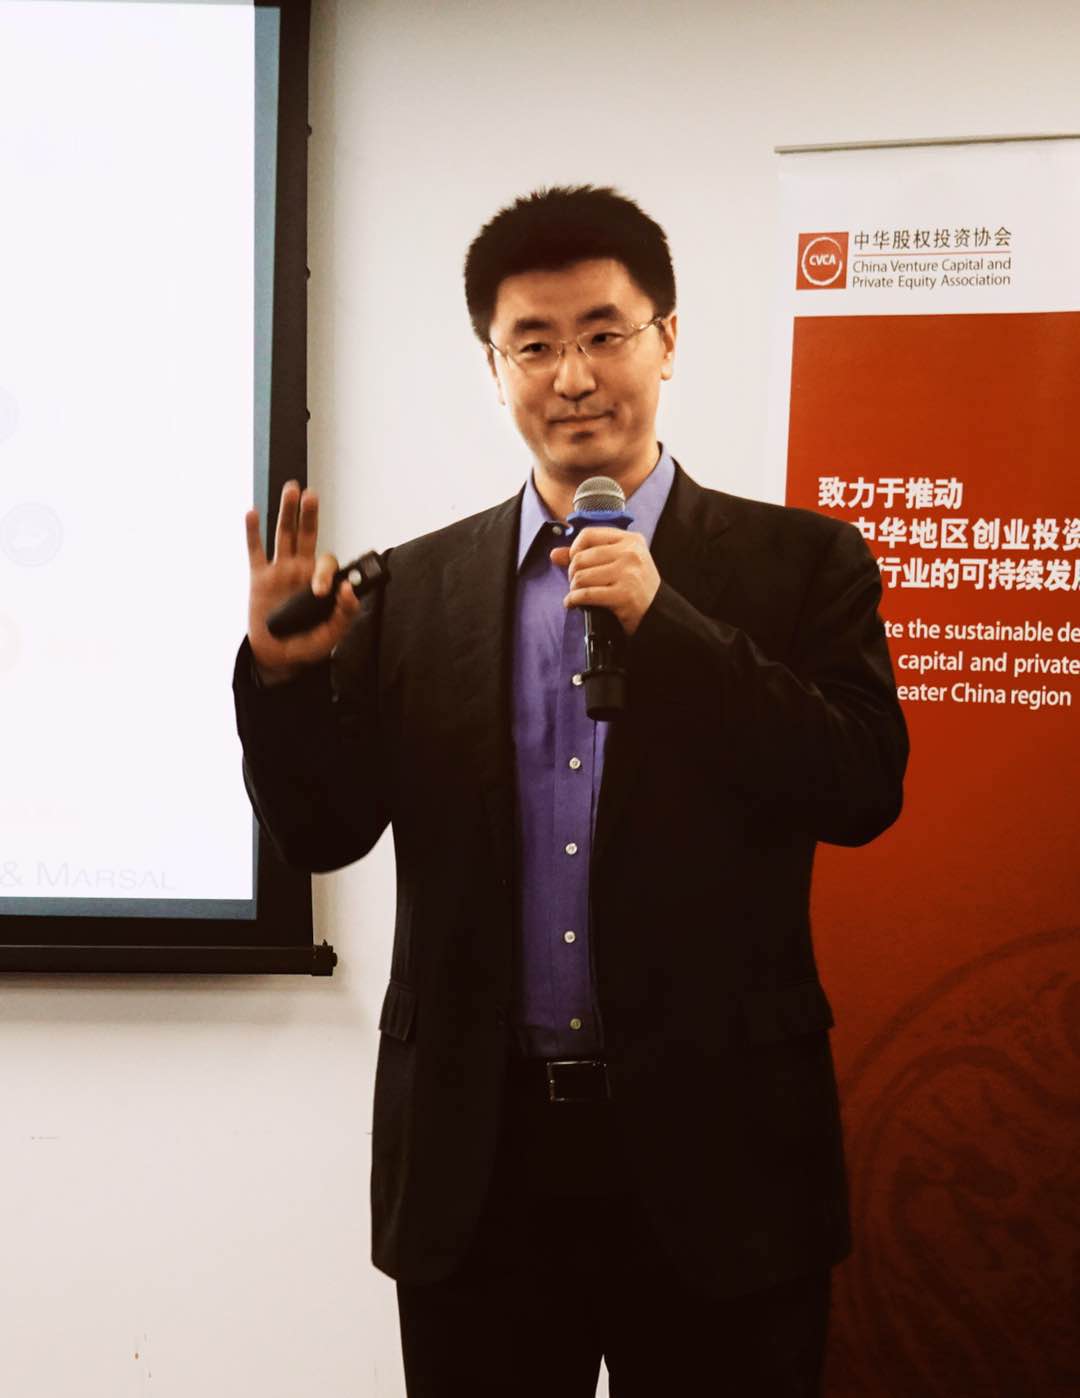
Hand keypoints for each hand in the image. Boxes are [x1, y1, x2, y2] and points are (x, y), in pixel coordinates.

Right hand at [246, 481, 360, 684]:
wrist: (278, 657)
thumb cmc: (307, 644)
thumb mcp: (331, 635)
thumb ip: (344, 614)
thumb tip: (349, 591)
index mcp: (321, 581)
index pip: (325, 564)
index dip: (325, 573)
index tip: (320, 591)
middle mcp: (301, 570)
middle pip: (307, 535)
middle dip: (309, 515)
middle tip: (311, 496)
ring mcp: (279, 572)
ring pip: (283, 536)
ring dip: (286, 512)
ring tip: (291, 490)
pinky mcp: (258, 579)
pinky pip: (255, 551)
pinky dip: (252, 532)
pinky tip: (252, 513)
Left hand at [549, 526, 660, 636]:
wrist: (658, 612)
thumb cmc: (636, 586)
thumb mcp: (619, 563)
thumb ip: (587, 555)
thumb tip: (554, 554)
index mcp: (630, 540)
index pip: (589, 534)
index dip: (574, 548)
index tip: (574, 560)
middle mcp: (630, 553)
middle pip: (581, 557)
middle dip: (572, 572)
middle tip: (576, 582)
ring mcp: (628, 573)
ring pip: (581, 576)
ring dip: (573, 588)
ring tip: (576, 593)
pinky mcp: (624, 594)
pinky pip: (586, 594)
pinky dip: (573, 600)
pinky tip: (572, 603)